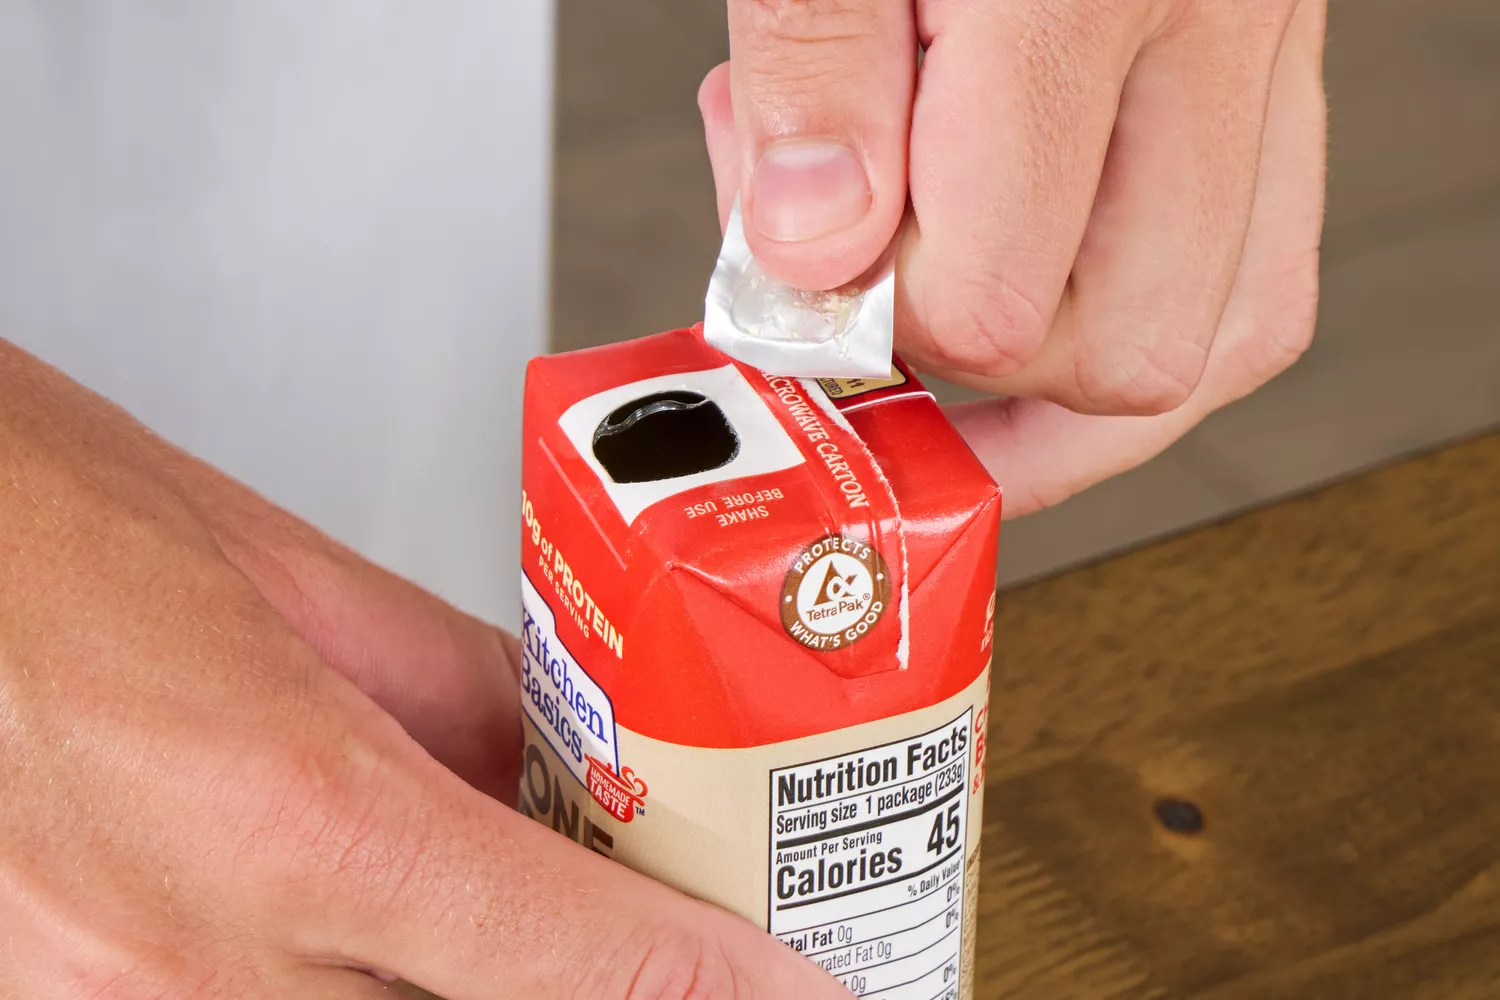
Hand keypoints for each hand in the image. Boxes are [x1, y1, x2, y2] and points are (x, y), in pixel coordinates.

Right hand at [0, 341, 843, 998]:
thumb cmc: (49, 528)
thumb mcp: (300, 590)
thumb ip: (466, 701)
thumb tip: (583, 760)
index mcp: (299, 809)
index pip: (578, 960)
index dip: (722, 992)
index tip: (797, 993)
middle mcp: (202, 961)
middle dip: (622, 998)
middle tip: (689, 958)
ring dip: (499, 989)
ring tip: (538, 932)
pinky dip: (360, 987)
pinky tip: (383, 939)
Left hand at [699, 0, 1327, 514]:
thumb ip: (812, 76)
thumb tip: (815, 258)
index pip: (986, 296)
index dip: (858, 328)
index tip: (780, 289)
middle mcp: (1221, 23)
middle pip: (1125, 356)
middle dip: (963, 363)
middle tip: (858, 299)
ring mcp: (1268, 51)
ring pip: (1219, 339)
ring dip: (1062, 378)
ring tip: (939, 345)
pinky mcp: (1273, 66)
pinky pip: (1258, 265)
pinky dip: (1142, 322)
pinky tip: (1040, 314)